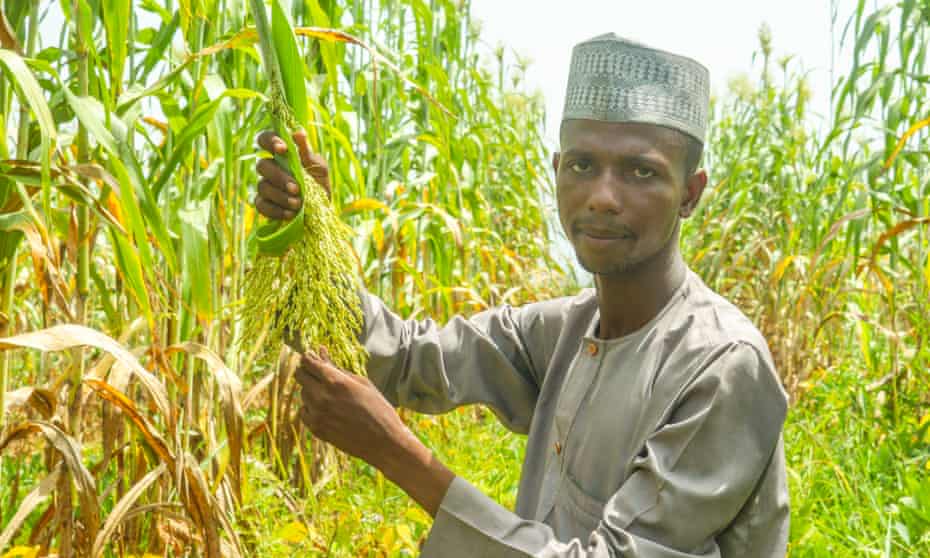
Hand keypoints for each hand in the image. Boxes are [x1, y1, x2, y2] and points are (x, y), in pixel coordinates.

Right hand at [254, 129, 330, 220]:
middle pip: (262, 165)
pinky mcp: (263, 204)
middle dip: (279, 177)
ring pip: (262, 186)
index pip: (265, 139)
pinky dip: (276, 210)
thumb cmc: (319, 183)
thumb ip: (307, 152)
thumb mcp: (318, 167)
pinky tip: (290, 213)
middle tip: (296, 188)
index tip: (283, 148)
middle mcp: (269, 167)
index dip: (269, 140)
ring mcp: (265, 186)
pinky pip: (261, 205)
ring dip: (280, 196)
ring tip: (298, 203)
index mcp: (280, 154)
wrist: (321, 210)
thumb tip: (298, 131)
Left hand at [295, 348, 454, 515]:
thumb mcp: (362, 383)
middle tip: (317, 372)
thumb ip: (338, 369)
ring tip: (328, 393)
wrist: (384, 442)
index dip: (308, 357)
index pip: (309, 363)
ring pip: (302, 394)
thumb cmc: (378, 409)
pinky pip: (303, 412)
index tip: (311, 355)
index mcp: (336, 382)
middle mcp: (322, 397)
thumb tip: (321, 352)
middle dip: (307, 371)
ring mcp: (317, 414)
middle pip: (300, 376)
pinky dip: (309, 407)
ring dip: (310, 389)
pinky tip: (324, 408)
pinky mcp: (316, 429)